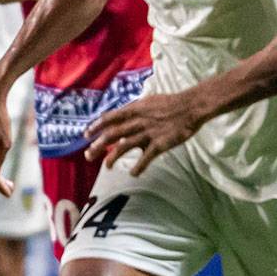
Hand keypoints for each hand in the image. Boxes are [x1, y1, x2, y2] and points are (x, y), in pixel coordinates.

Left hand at [84, 92, 203, 175]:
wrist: (191, 107)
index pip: (109, 118)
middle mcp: (138, 121)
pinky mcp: (160, 144)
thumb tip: (119, 115)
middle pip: (112, 134)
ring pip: (124, 147)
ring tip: (107, 166)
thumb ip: (133, 109)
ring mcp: (148, 133)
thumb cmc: (170, 104)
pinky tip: (133, 174)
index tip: (85, 135)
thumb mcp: (147, 101)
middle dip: (97, 145)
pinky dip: (138, 167)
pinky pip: (145, 158)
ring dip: (112, 158)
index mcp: (134, 109)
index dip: (95, 126)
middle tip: (88, 155)